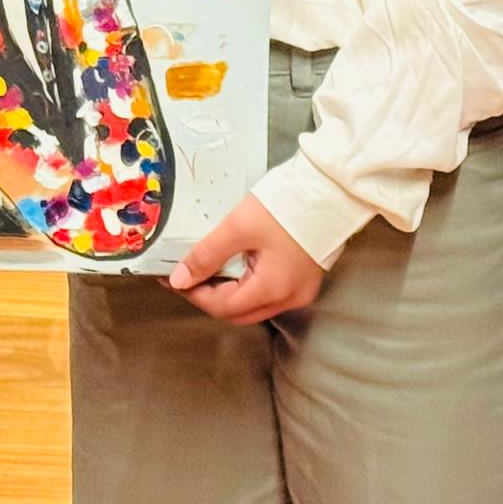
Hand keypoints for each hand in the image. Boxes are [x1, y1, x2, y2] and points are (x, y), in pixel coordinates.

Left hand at [170, 195, 325, 324]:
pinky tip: (236, 265)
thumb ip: (206, 255)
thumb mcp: (238, 227)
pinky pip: (269, 293)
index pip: (221, 307)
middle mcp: (289, 299)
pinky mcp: (305, 280)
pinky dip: (248, 285)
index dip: (193, 294)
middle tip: (187, 274)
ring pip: (253, 305)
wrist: (329, 190)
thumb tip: (180, 279)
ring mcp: (300, 292)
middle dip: (209, 297)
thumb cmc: (286, 206)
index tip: (173, 277)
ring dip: (228, 292)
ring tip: (209, 267)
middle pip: (238, 313)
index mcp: (272, 289)